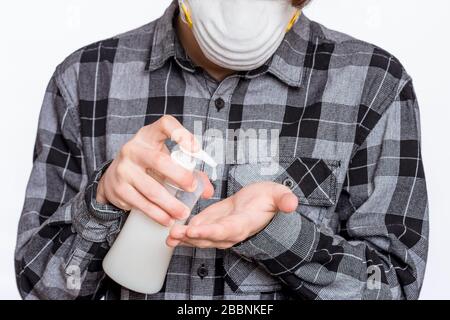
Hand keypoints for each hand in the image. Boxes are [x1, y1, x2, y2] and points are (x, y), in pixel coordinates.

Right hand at [96, 115, 213, 226]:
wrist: (113, 177)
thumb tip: (208, 191)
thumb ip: (189, 172)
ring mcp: (124, 169)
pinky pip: (141, 203)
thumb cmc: (148, 166)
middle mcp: (134, 149)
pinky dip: (157, 214)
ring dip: (170, 204)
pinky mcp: (119, 189)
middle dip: (180, 176)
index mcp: (149, 136)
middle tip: (193, 188)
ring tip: (184, 213)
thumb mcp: (165, 160)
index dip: (182, 134)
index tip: (196, 149)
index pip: (165, 124)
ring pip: (151, 188)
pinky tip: (167, 220)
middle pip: (159, 161)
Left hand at [166, 182, 297, 248]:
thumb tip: (292, 204)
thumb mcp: (278, 195)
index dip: (212, 231)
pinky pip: (196, 232)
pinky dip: (183, 234)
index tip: (196, 230)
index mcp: (245, 224)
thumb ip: (283, 200)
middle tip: (175, 234)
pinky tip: (170, 233)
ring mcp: (219, 230)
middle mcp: (231, 232)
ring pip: (200, 238)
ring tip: (169, 237)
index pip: (228, 230)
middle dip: (191, 237)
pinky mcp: (210, 225)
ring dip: (184, 238)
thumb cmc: (268, 198)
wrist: (260, 204)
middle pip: (209, 238)